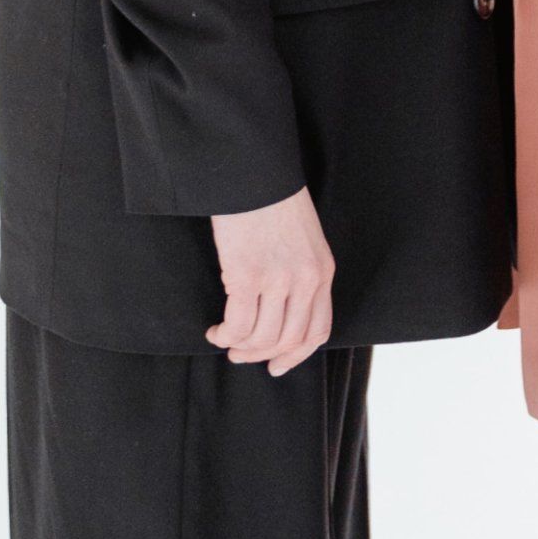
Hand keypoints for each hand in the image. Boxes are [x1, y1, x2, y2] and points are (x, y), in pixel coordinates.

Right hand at [206, 185, 334, 374]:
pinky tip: (215, 330)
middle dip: (262, 355)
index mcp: (322, 270)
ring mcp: (278, 278)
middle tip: (240, 354)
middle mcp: (306, 279)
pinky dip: (224, 334)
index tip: (277, 365)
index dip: (296, 356)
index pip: (317, 330)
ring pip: (262, 338)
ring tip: (225, 339)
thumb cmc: (273, 200)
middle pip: (288, 340)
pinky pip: (238, 324)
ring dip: (240, 346)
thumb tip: (281, 311)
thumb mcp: (303, 239)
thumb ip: (300, 273)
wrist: (255, 172)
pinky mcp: (247, 275)